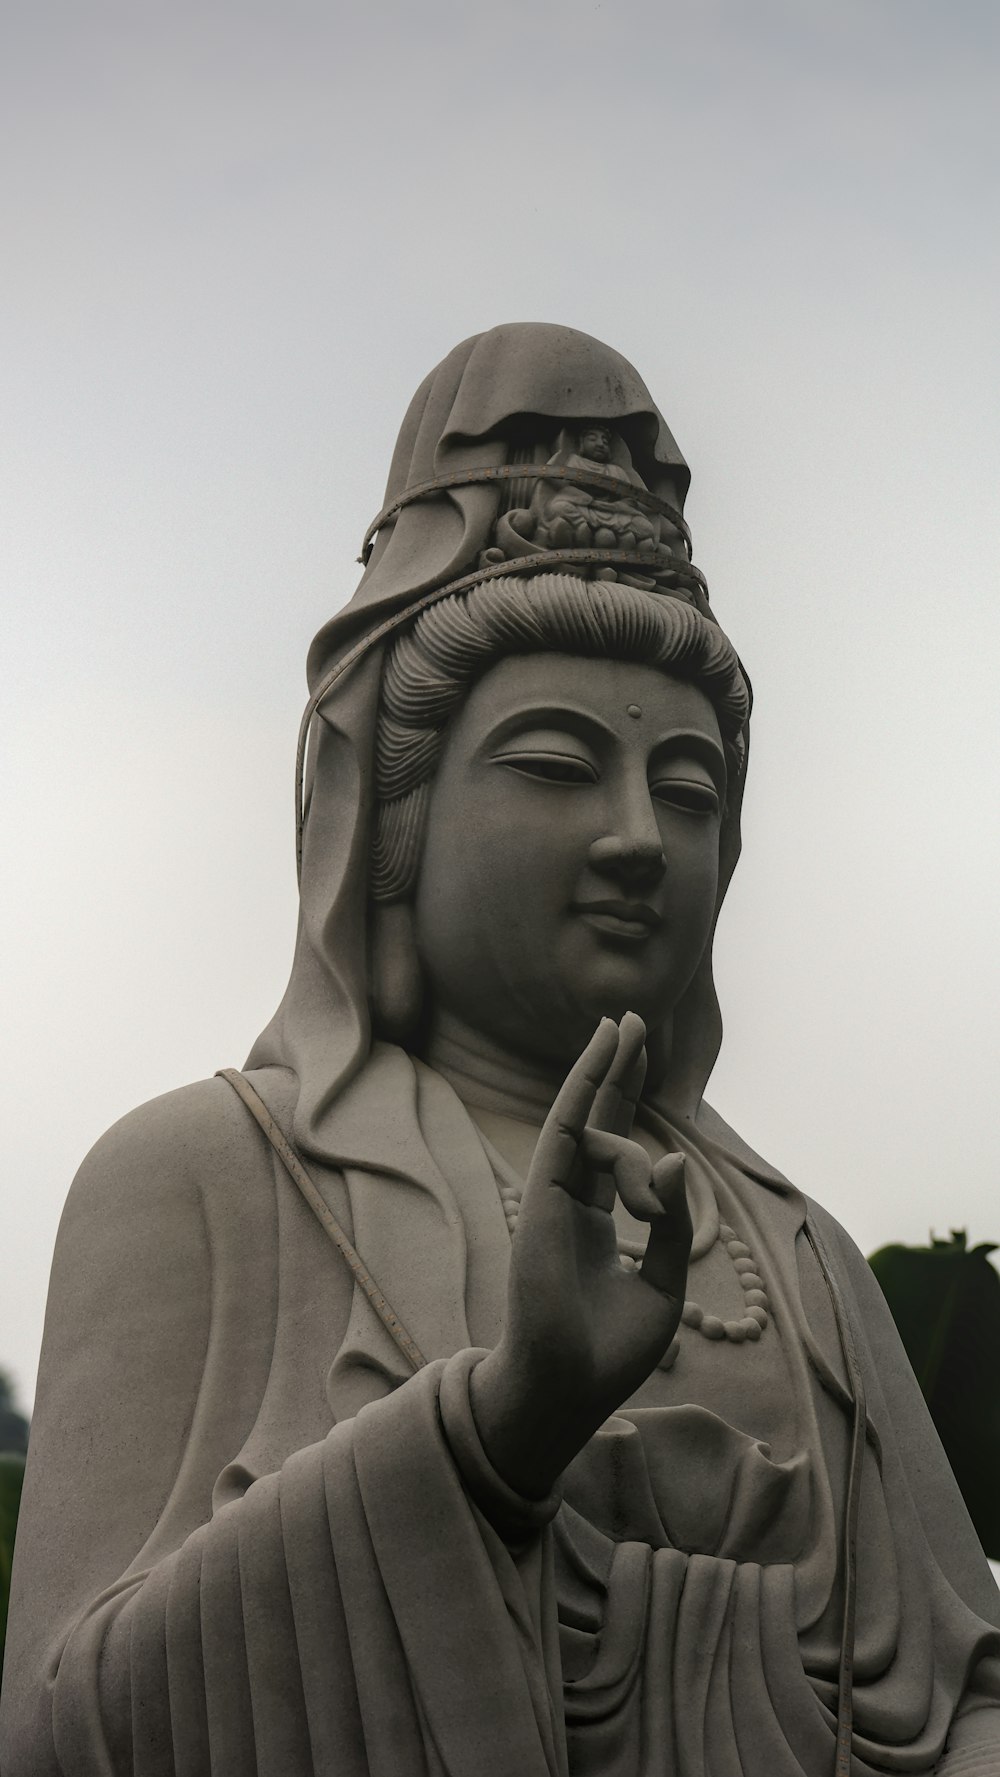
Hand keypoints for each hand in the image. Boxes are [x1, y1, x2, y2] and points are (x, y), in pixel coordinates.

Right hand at [471, 1012, 691, 1498]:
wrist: (568, 1389)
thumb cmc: (609, 1352)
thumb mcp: (664, 1286)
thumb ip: (673, 1224)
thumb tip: (674, 1160)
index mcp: (595, 1224)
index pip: (613, 1150)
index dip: (626, 1102)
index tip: (639, 1053)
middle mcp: (571, 1204)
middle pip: (595, 1120)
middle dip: (615, 1069)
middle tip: (631, 1016)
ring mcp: (553, 1200)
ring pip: (588, 1124)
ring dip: (611, 1083)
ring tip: (634, 1061)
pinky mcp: (542, 1202)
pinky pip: (564, 1133)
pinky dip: (581, 1090)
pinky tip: (600, 1053)